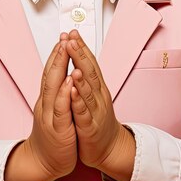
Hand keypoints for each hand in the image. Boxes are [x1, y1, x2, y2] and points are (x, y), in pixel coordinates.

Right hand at [26, 36, 77, 179]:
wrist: (44, 163)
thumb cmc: (53, 135)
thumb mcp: (53, 109)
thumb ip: (56, 91)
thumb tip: (61, 73)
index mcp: (47, 98)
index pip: (51, 71)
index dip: (57, 53)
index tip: (64, 37)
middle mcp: (46, 104)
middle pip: (49, 74)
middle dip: (57, 54)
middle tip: (64, 37)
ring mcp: (50, 116)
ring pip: (53, 88)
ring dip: (59, 68)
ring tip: (65, 50)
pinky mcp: (58, 130)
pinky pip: (61, 109)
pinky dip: (64, 95)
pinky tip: (69, 83)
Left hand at [66, 30, 124, 169]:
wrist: (109, 148)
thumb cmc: (97, 120)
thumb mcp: (94, 95)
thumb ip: (87, 77)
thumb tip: (80, 56)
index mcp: (97, 88)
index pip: (89, 63)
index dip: (82, 47)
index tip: (73, 32)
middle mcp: (99, 96)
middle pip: (90, 71)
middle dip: (80, 53)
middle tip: (72, 38)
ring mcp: (96, 111)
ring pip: (88, 89)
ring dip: (80, 72)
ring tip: (74, 59)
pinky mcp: (90, 127)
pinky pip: (83, 112)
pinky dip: (78, 100)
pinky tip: (73, 90)